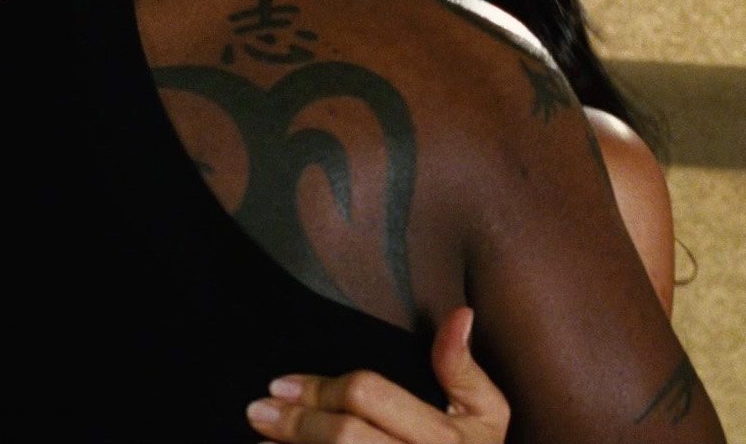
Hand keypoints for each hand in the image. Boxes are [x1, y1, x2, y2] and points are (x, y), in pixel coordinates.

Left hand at [247, 307, 508, 443]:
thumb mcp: (488, 414)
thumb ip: (464, 369)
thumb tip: (459, 313)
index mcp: (444, 436)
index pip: (368, 396)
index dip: (321, 387)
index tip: (282, 383)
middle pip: (345, 437)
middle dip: (297, 421)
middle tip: (258, 409)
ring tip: (261, 441)